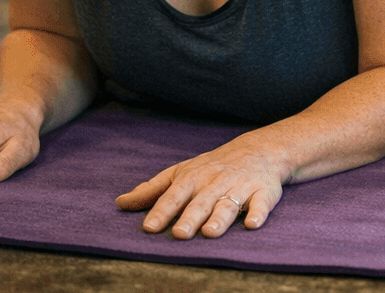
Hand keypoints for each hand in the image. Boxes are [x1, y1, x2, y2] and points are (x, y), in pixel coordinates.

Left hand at [117, 130, 286, 238]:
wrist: (260, 149)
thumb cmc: (212, 166)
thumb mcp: (180, 172)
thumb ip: (152, 190)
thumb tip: (120, 203)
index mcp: (193, 178)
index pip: (174, 195)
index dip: (162, 211)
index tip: (149, 227)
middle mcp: (215, 183)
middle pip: (201, 202)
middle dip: (190, 217)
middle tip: (179, 234)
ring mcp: (240, 187)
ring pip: (228, 204)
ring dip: (220, 218)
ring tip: (210, 233)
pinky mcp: (264, 192)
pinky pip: (261, 203)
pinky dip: (258, 213)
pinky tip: (251, 223)